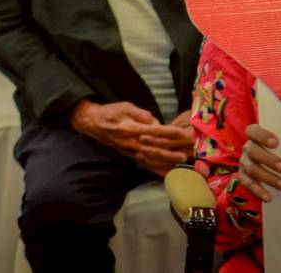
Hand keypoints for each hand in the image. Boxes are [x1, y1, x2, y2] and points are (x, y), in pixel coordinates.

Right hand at [70, 100, 185, 175]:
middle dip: (171, 153)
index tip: (181, 133)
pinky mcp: (130, 155)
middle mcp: (131, 142)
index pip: (153, 131)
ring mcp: (130, 151)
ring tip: (180, 164)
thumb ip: (142, 114)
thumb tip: (156, 123)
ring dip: (166, 163)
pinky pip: (145, 164)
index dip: (168, 132)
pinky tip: (168, 173)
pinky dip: (156, 170)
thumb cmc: (111, 113)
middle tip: (185, 154)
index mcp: (131, 128)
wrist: (94, 124)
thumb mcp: (126, 107)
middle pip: (154, 149)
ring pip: (151, 160)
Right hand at [239, 123, 280, 202]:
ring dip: (268, 177)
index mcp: (257, 136)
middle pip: (252, 150)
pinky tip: (269, 198)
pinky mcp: (244, 178)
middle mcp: (248, 148)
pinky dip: (258, 191)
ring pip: (252, 169)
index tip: (276, 142)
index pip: (254, 131)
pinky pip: (248, 184)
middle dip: (268, 159)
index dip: (262, 135)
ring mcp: (245, 163)